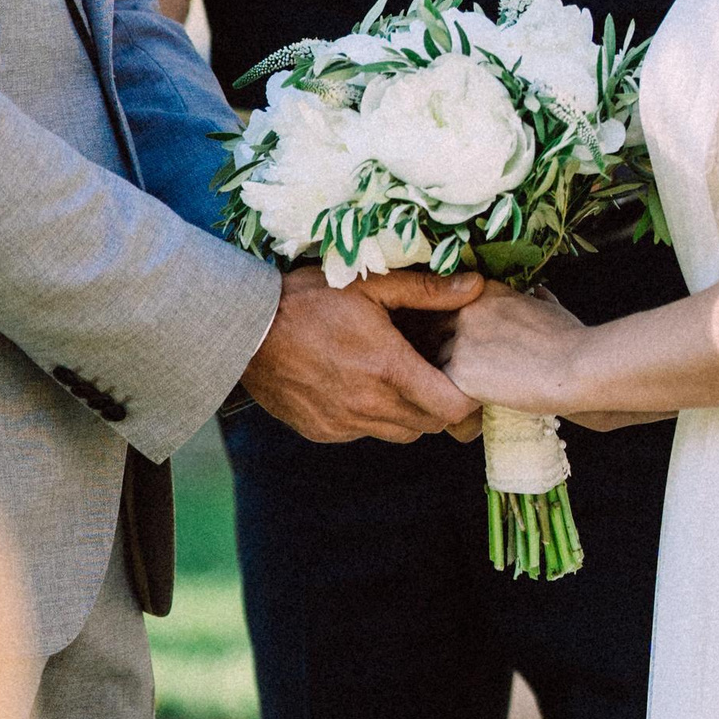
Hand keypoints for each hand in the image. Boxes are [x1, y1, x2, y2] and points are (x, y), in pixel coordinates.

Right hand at [240, 267, 480, 444]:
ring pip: (398, 433)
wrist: (244, 329)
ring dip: (406, 413)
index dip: (466, 397)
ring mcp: (344, 423)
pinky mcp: (322, 431)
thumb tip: (474, 286)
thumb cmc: (307, 299)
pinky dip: (370, 417)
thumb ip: (426, 290)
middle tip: (431, 373)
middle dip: (439, 403)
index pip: (451, 408)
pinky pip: (363, 433)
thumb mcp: (369, 285)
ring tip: (394, 378)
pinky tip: (357, 385)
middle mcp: (369, 405)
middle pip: (430, 425)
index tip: (462, 376)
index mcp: (388, 369)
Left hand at [443, 284, 589, 421]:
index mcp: (484, 291)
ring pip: (438, 358)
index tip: (468, 342)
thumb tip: (539, 292)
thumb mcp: (551, 308)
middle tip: (459, 368)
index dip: (455, 326)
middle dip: (444, 347)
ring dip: (449, 372)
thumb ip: (536, 299)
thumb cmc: (570, 339)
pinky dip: (453, 394)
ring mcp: (460, 338)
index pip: (450, 304)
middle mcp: (467, 309)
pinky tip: (471, 404)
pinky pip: (443, 385)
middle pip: (436, 329)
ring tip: (466, 389)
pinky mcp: (459, 369)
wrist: (576, 366)